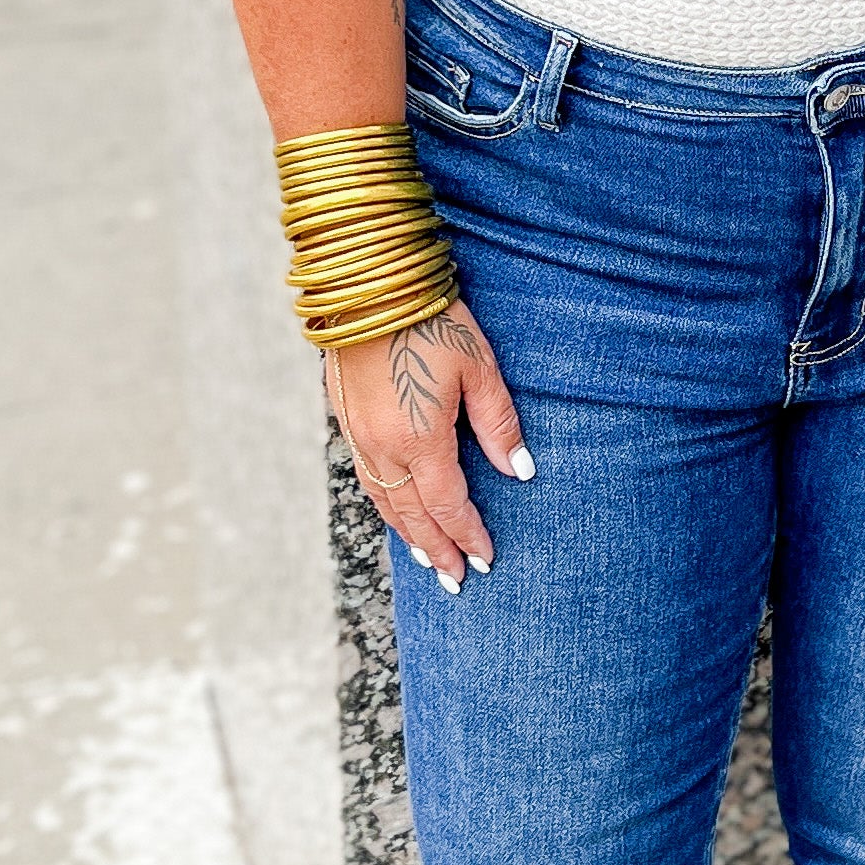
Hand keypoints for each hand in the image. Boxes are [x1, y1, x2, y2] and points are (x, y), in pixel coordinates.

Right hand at [326, 301, 530, 591]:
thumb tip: (519, 471)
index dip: (468, 535)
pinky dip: (386, 503)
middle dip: (436, 550)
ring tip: (427, 558)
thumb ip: (498, 423)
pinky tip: (396, 509)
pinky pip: (367, 477)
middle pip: (413, 515)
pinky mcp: (345, 418)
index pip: (449, 505)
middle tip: (455, 580)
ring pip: (384, 501)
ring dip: (408, 534)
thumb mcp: (478, 367)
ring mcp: (359, 434)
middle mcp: (383, 447)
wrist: (367, 284)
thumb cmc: (431, 319)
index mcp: (420, 439)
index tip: (484, 560)